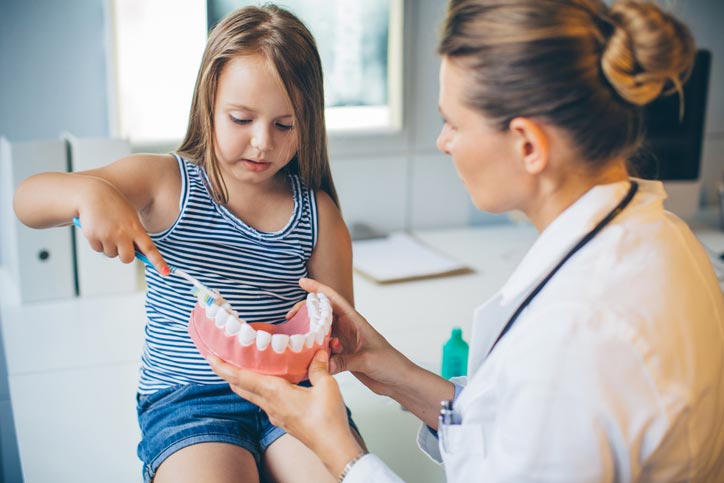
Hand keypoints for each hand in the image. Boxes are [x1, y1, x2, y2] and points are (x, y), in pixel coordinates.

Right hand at [76, 179, 168, 274]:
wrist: (93, 193)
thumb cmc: (114, 206)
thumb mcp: (129, 218)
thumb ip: (133, 235)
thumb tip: (133, 254)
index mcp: (135, 228)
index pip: (150, 249)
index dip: (158, 262)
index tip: (166, 272)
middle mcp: (123, 234)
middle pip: (127, 259)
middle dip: (124, 255)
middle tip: (120, 244)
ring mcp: (108, 237)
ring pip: (111, 254)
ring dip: (109, 247)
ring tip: (107, 229)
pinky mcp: (93, 237)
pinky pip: (98, 249)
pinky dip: (97, 242)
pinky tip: (97, 228)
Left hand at [208, 350, 362, 476]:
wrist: (332, 446)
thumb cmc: (328, 419)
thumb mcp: (327, 386)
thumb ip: (318, 368)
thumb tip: (317, 352)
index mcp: (277, 394)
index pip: (243, 379)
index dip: (225, 368)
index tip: (211, 358)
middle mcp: (271, 405)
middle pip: (241, 388)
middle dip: (228, 373)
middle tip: (220, 358)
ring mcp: (275, 414)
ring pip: (251, 395)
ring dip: (242, 381)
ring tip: (240, 366)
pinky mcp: (282, 419)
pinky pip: (263, 401)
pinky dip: (257, 389)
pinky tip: (267, 382)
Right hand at [298, 278, 413, 396]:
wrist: (398, 381)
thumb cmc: (390, 364)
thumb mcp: (367, 360)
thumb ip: (344, 361)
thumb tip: (323, 362)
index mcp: (355, 321)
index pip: (334, 299)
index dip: (318, 289)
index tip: (302, 282)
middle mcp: (348, 329)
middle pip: (322, 314)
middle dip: (305, 311)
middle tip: (289, 317)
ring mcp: (345, 342)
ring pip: (321, 332)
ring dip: (308, 333)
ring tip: (293, 337)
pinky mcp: (343, 356)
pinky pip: (324, 350)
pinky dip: (315, 351)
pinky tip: (304, 356)